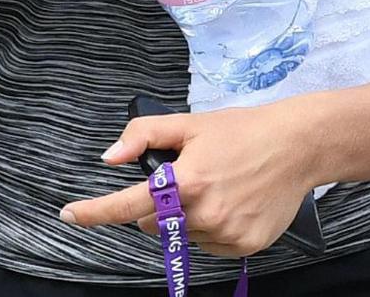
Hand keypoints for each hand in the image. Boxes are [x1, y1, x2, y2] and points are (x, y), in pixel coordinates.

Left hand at [60, 103, 322, 256]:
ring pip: (183, 236)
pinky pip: (211, 246)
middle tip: (190, 180)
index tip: (69, 214)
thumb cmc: (244, 131)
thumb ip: (145, 135)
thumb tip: (109, 157)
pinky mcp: (244, 245)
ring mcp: (225, 232)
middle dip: (161, 206)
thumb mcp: (192, 123)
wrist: (299, 146)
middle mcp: (203, 213)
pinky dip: (214, 228)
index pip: (126, 205)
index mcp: (185, 182)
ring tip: (220, 188)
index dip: (93, 212)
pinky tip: (235, 203)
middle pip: (155, 224)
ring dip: (189, 218)